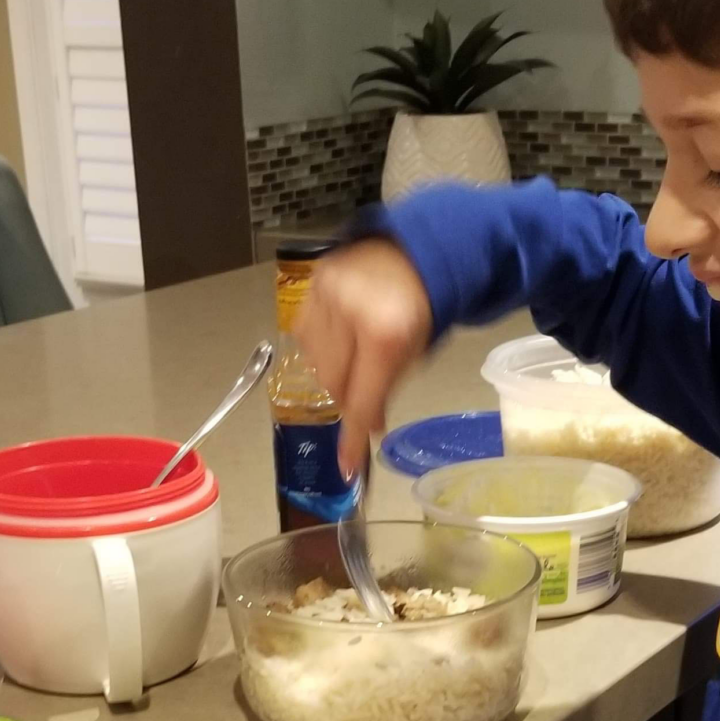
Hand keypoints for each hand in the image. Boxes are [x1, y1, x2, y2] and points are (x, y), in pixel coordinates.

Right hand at [294, 239, 432, 476]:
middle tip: (362, 390)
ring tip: (354, 353)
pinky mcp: (311, 286)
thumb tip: (364, 428)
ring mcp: (327, 296)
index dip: (353, 435)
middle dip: (346, 395)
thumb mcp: (414, 353)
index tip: (346, 465)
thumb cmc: (417, 307)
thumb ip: (385, 390)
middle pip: (331, 384)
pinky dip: (319, 346)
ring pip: (313, 363)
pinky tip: (339, 336)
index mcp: (385, 333)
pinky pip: (303, 336)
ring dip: (332, 370)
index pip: (361, 398)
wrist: (412, 255)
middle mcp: (350, 313)